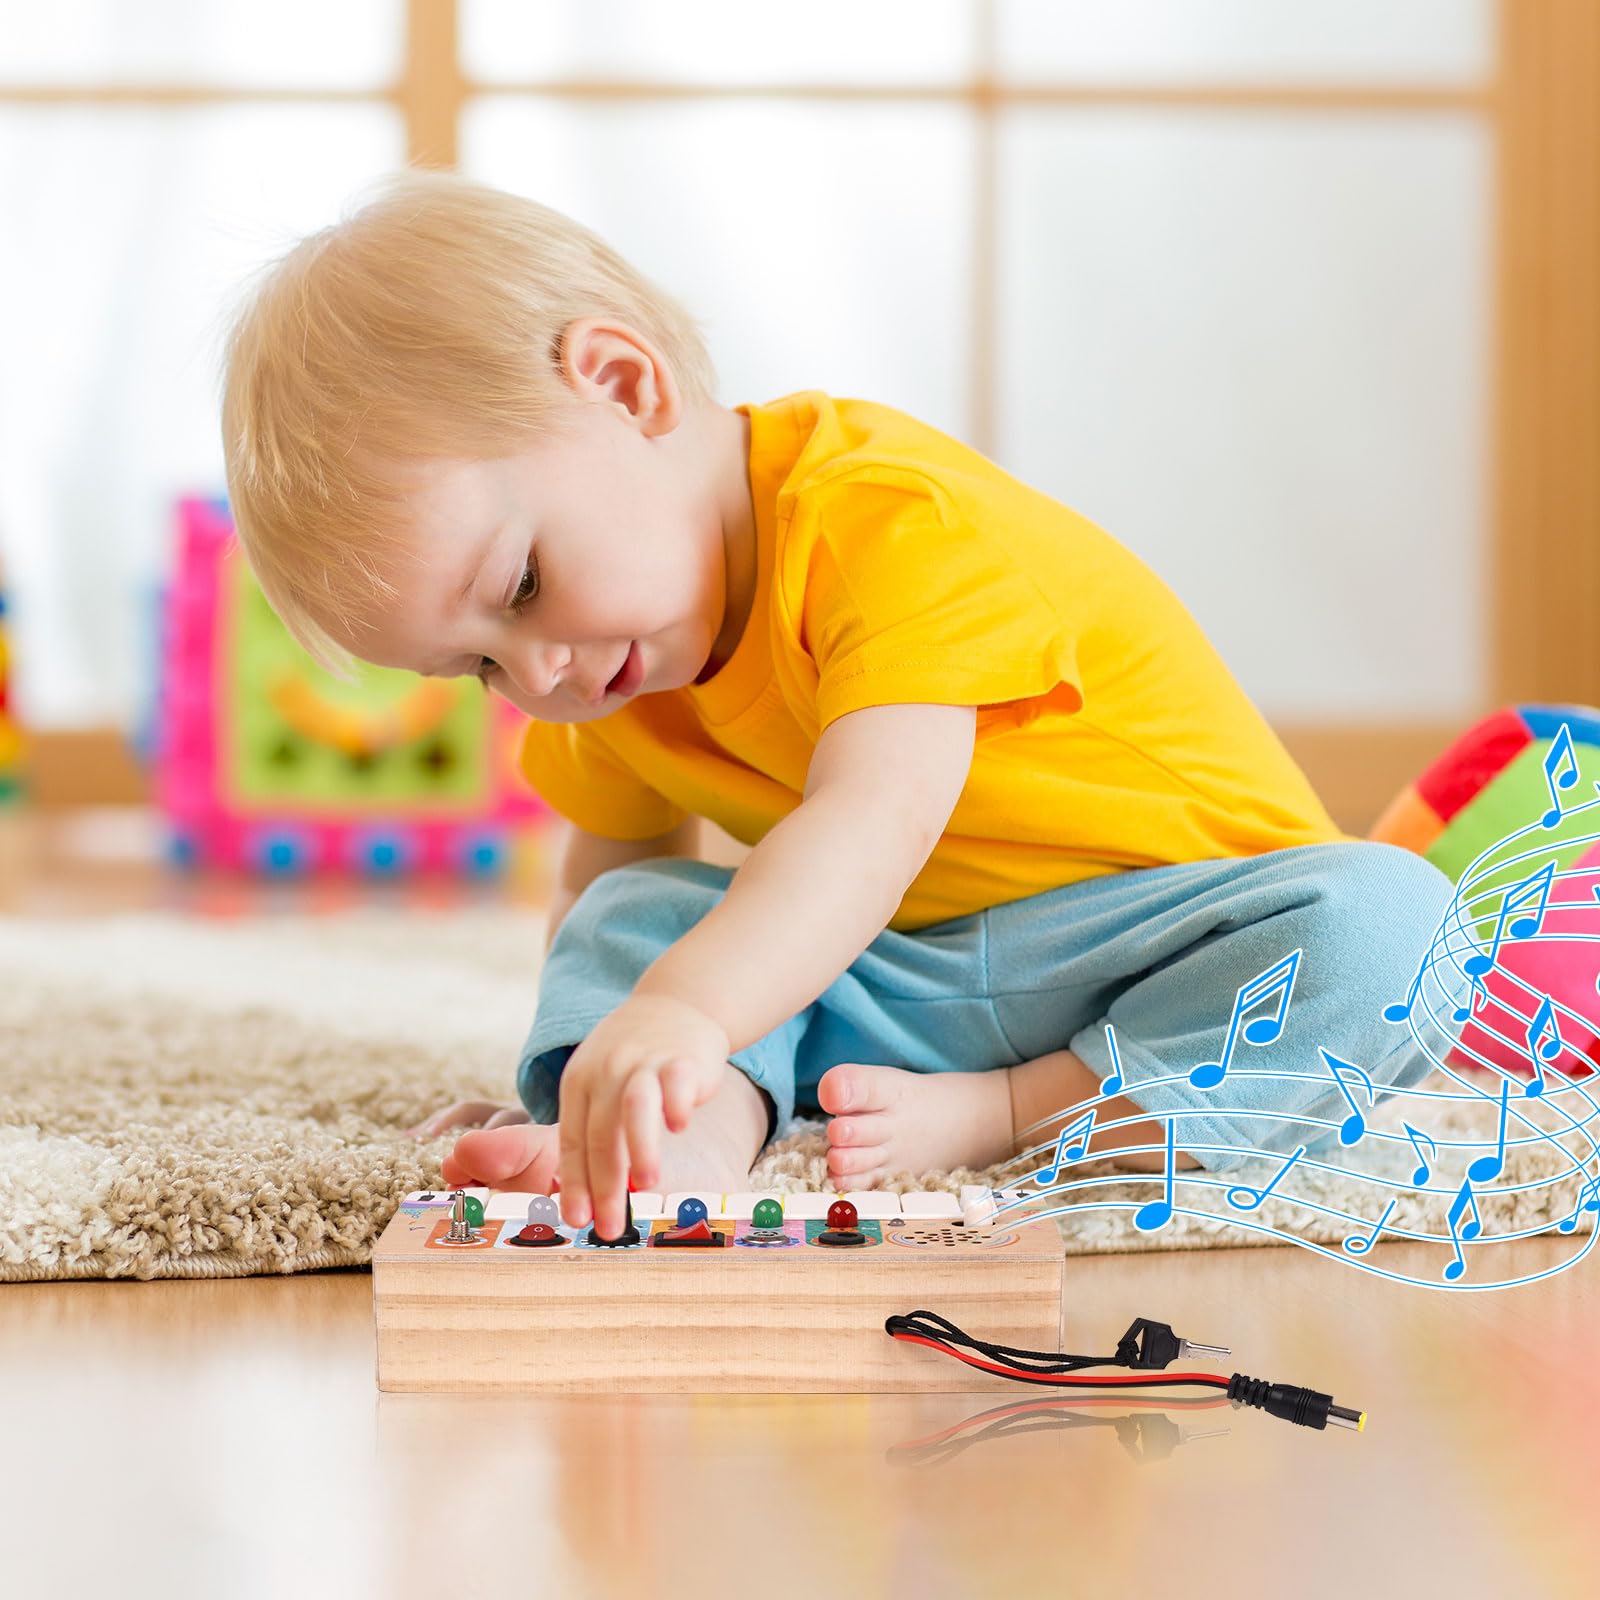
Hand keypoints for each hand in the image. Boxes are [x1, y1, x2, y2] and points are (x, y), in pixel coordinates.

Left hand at [557, 991, 730, 1235]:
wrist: (674, 1005)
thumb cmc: (633, 1061)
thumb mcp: (600, 1083)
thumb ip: (595, 1132)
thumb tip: (587, 1200)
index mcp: (579, 1082)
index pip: (573, 1141)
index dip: (574, 1183)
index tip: (577, 1220)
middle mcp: (607, 1071)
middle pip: (601, 1134)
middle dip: (606, 1186)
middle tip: (611, 1228)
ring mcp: (644, 1061)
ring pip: (634, 1107)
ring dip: (639, 1147)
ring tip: (647, 1185)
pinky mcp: (682, 1056)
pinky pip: (677, 1082)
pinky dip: (676, 1105)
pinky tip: (679, 1128)